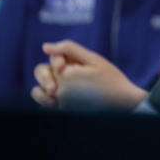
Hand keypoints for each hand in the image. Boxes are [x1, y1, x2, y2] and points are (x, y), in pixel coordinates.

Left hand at [31, 40, 147, 109]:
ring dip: (44, 86)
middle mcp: (58, 91)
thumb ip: (69, 49)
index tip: (77, 63)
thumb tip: (45, 46)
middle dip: (52, 69)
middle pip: (41, 73)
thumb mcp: (93, 58)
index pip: (53, 59)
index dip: (63, 57)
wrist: (121, 102)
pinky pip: (44, 105)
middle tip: (68, 71)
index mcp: (65, 75)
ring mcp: (59, 104)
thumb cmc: (110, 78)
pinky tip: (64, 96)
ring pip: (38, 92)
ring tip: (58, 86)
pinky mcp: (62, 112)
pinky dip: (48, 100)